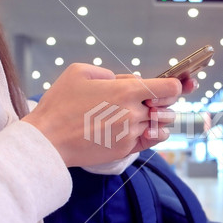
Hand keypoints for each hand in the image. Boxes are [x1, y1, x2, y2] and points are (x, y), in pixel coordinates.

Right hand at [22, 64, 181, 166]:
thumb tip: (124, 81)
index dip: (174, 85)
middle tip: (150, 101)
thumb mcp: (80, 72)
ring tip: (140, 115)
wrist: (47, 140)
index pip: (170, 88)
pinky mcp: (125, 150)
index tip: (168, 86)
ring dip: (156, 118)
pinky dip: (151, 133)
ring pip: (161, 125)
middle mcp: (133, 114)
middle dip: (163, 102)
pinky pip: (151, 141)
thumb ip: (109, 73)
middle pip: (168, 108)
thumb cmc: (60, 104)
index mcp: (126, 91)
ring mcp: (130, 134)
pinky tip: (140, 128)